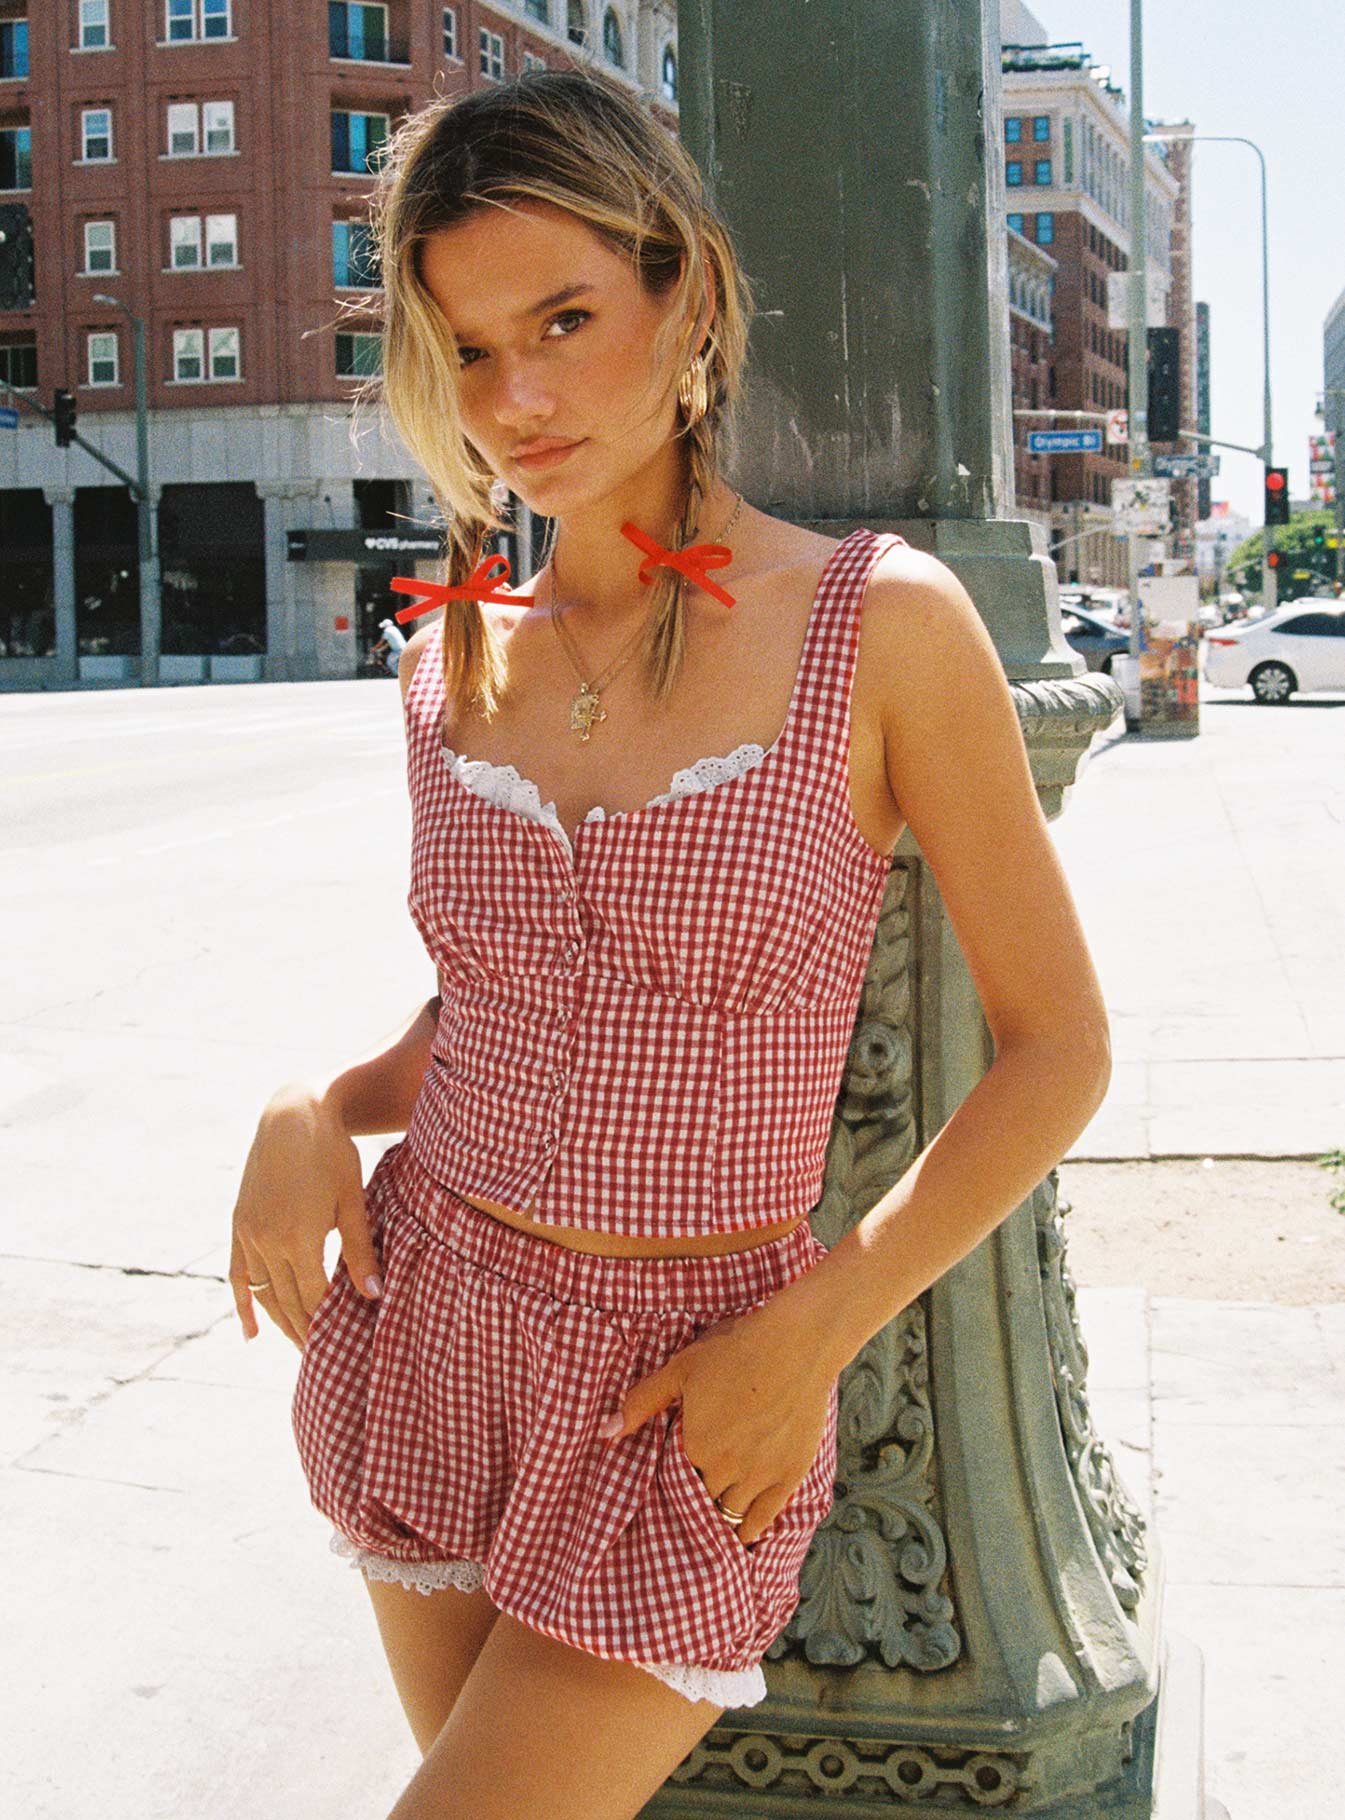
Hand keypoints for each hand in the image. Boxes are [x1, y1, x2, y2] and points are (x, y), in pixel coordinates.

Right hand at [228, 1085, 381, 1350]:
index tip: (344, 1345)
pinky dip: (244, 1304)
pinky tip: (250, 1333)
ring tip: (299, 1347)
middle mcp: (267, 1241)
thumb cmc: (333, 1154)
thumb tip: (375, 1296)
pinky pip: (238, 1275)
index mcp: (298, 1238)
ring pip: (263, 1294)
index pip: (315, 1298)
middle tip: (324, 1360)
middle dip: (306, 1332)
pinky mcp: (238, 1225)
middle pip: (288, 1302)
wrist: (293, 1115)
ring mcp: (248, 1234)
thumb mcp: (352, 1201)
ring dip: (281, 1323)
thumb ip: (361, 1251)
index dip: (329, 1323)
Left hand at [599, 1302, 832, 1545]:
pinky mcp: (790, 1474)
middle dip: (694, 1496)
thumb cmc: (734, 1348)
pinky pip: (765, 1516)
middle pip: (701, 1497)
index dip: (674, 1474)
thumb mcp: (680, 1369)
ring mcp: (759, 1475)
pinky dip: (750, 1529)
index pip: (674, 1475)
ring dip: (718, 1516)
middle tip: (690, 1498)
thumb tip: (606, 1432)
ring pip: (730, 1512)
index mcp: (695, 1444)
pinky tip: (742, 1537)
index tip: (673, 1473)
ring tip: (710, 1521)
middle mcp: (724, 1467)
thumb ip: (642, 1402)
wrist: (795, 1344)